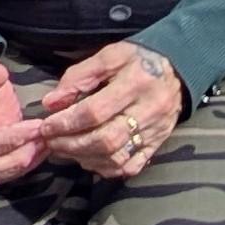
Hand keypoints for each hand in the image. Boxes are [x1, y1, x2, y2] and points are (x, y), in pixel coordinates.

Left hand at [38, 41, 185, 179]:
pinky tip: (91, 158)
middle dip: (71, 144)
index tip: (46, 126)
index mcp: (136, 82)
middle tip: (52, 141)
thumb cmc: (138, 59)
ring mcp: (155, 131)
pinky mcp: (158, 144)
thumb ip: (79, 76)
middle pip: (105, 140)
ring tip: (67, 149)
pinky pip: (130, 167)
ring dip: (84, 158)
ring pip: (116, 157)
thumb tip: (51, 103)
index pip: (95, 112)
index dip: (66, 123)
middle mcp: (149, 110)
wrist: (178, 67)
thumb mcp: (110, 56)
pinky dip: (106, 168)